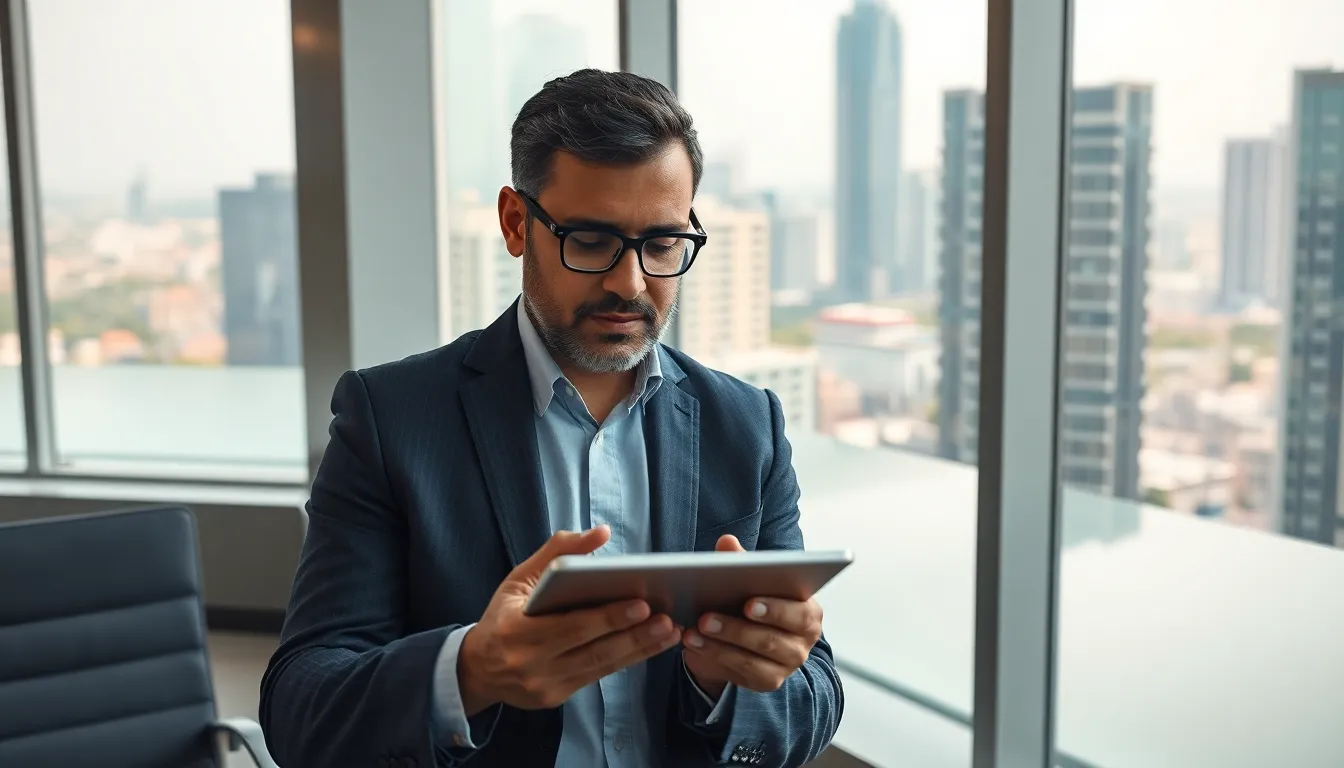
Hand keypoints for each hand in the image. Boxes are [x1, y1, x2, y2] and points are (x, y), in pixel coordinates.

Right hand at [459, 526, 681, 713]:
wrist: (478, 668)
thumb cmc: (503, 615)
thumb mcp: (520, 578)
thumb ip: (558, 552)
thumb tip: (600, 533)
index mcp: (516, 631)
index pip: (570, 625)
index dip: (607, 617)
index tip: (640, 603)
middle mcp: (530, 663)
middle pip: (592, 649)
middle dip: (633, 635)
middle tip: (665, 618)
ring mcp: (545, 685)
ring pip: (600, 666)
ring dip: (639, 649)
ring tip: (669, 631)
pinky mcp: (556, 697)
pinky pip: (597, 676)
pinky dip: (627, 660)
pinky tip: (650, 646)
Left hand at [682, 535, 823, 694]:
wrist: (753, 635)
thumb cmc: (756, 600)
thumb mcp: (751, 580)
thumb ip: (741, 561)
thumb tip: (726, 542)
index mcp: (808, 612)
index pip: (799, 612)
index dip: (775, 609)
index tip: (748, 604)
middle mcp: (803, 643)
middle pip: (772, 640)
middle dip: (737, 629)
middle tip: (706, 618)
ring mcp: (786, 665)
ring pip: (753, 660)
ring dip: (720, 645)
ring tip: (694, 630)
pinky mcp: (768, 681)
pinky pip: (741, 673)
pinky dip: (715, 657)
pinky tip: (693, 645)